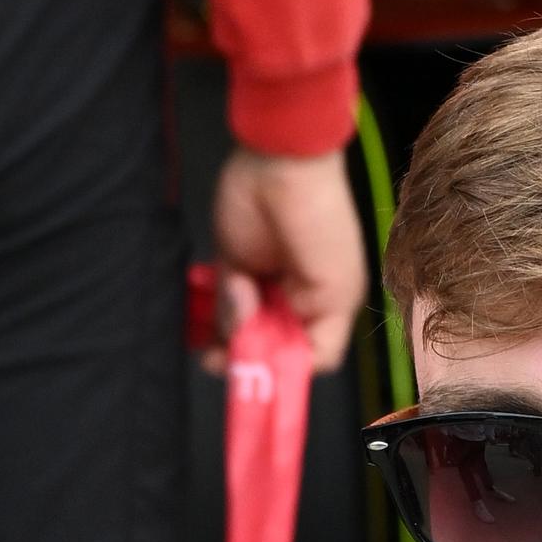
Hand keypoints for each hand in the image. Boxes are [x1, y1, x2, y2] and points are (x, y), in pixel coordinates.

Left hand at [212, 145, 366, 373]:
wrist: (282, 164)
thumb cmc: (320, 221)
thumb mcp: (334, 285)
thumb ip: (317, 335)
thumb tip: (283, 367)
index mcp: (325, 309)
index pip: (304, 358)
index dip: (282, 371)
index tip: (259, 377)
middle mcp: (292, 301)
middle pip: (264, 347)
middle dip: (243, 355)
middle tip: (221, 357)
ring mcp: (261, 284)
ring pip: (236, 328)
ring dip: (223, 330)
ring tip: (223, 310)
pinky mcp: (231, 264)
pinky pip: (216, 301)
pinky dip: (207, 309)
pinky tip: (207, 300)